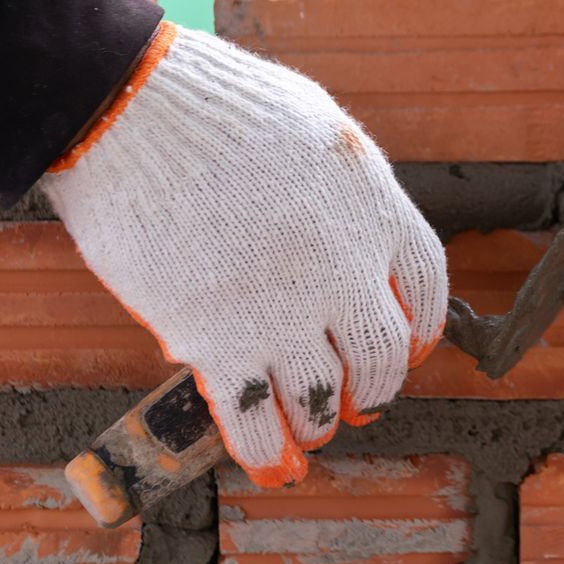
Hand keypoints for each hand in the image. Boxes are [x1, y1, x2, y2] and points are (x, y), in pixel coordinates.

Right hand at [41, 23, 447, 486]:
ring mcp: (284, 309)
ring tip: (311, 429)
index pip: (425, 286)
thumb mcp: (317, 131)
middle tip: (360, 400)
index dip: (422, 326)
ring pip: (324, 396)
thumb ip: (342, 191)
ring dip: (320, 420)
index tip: (413, 346)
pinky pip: (255, 417)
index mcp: (376, 208)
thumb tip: (348, 231)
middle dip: (375, 386)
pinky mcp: (218, 339)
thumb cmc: (220, 108)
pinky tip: (266, 456)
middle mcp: (345, 267)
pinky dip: (264, 447)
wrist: (138, 112)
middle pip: (383, 353)